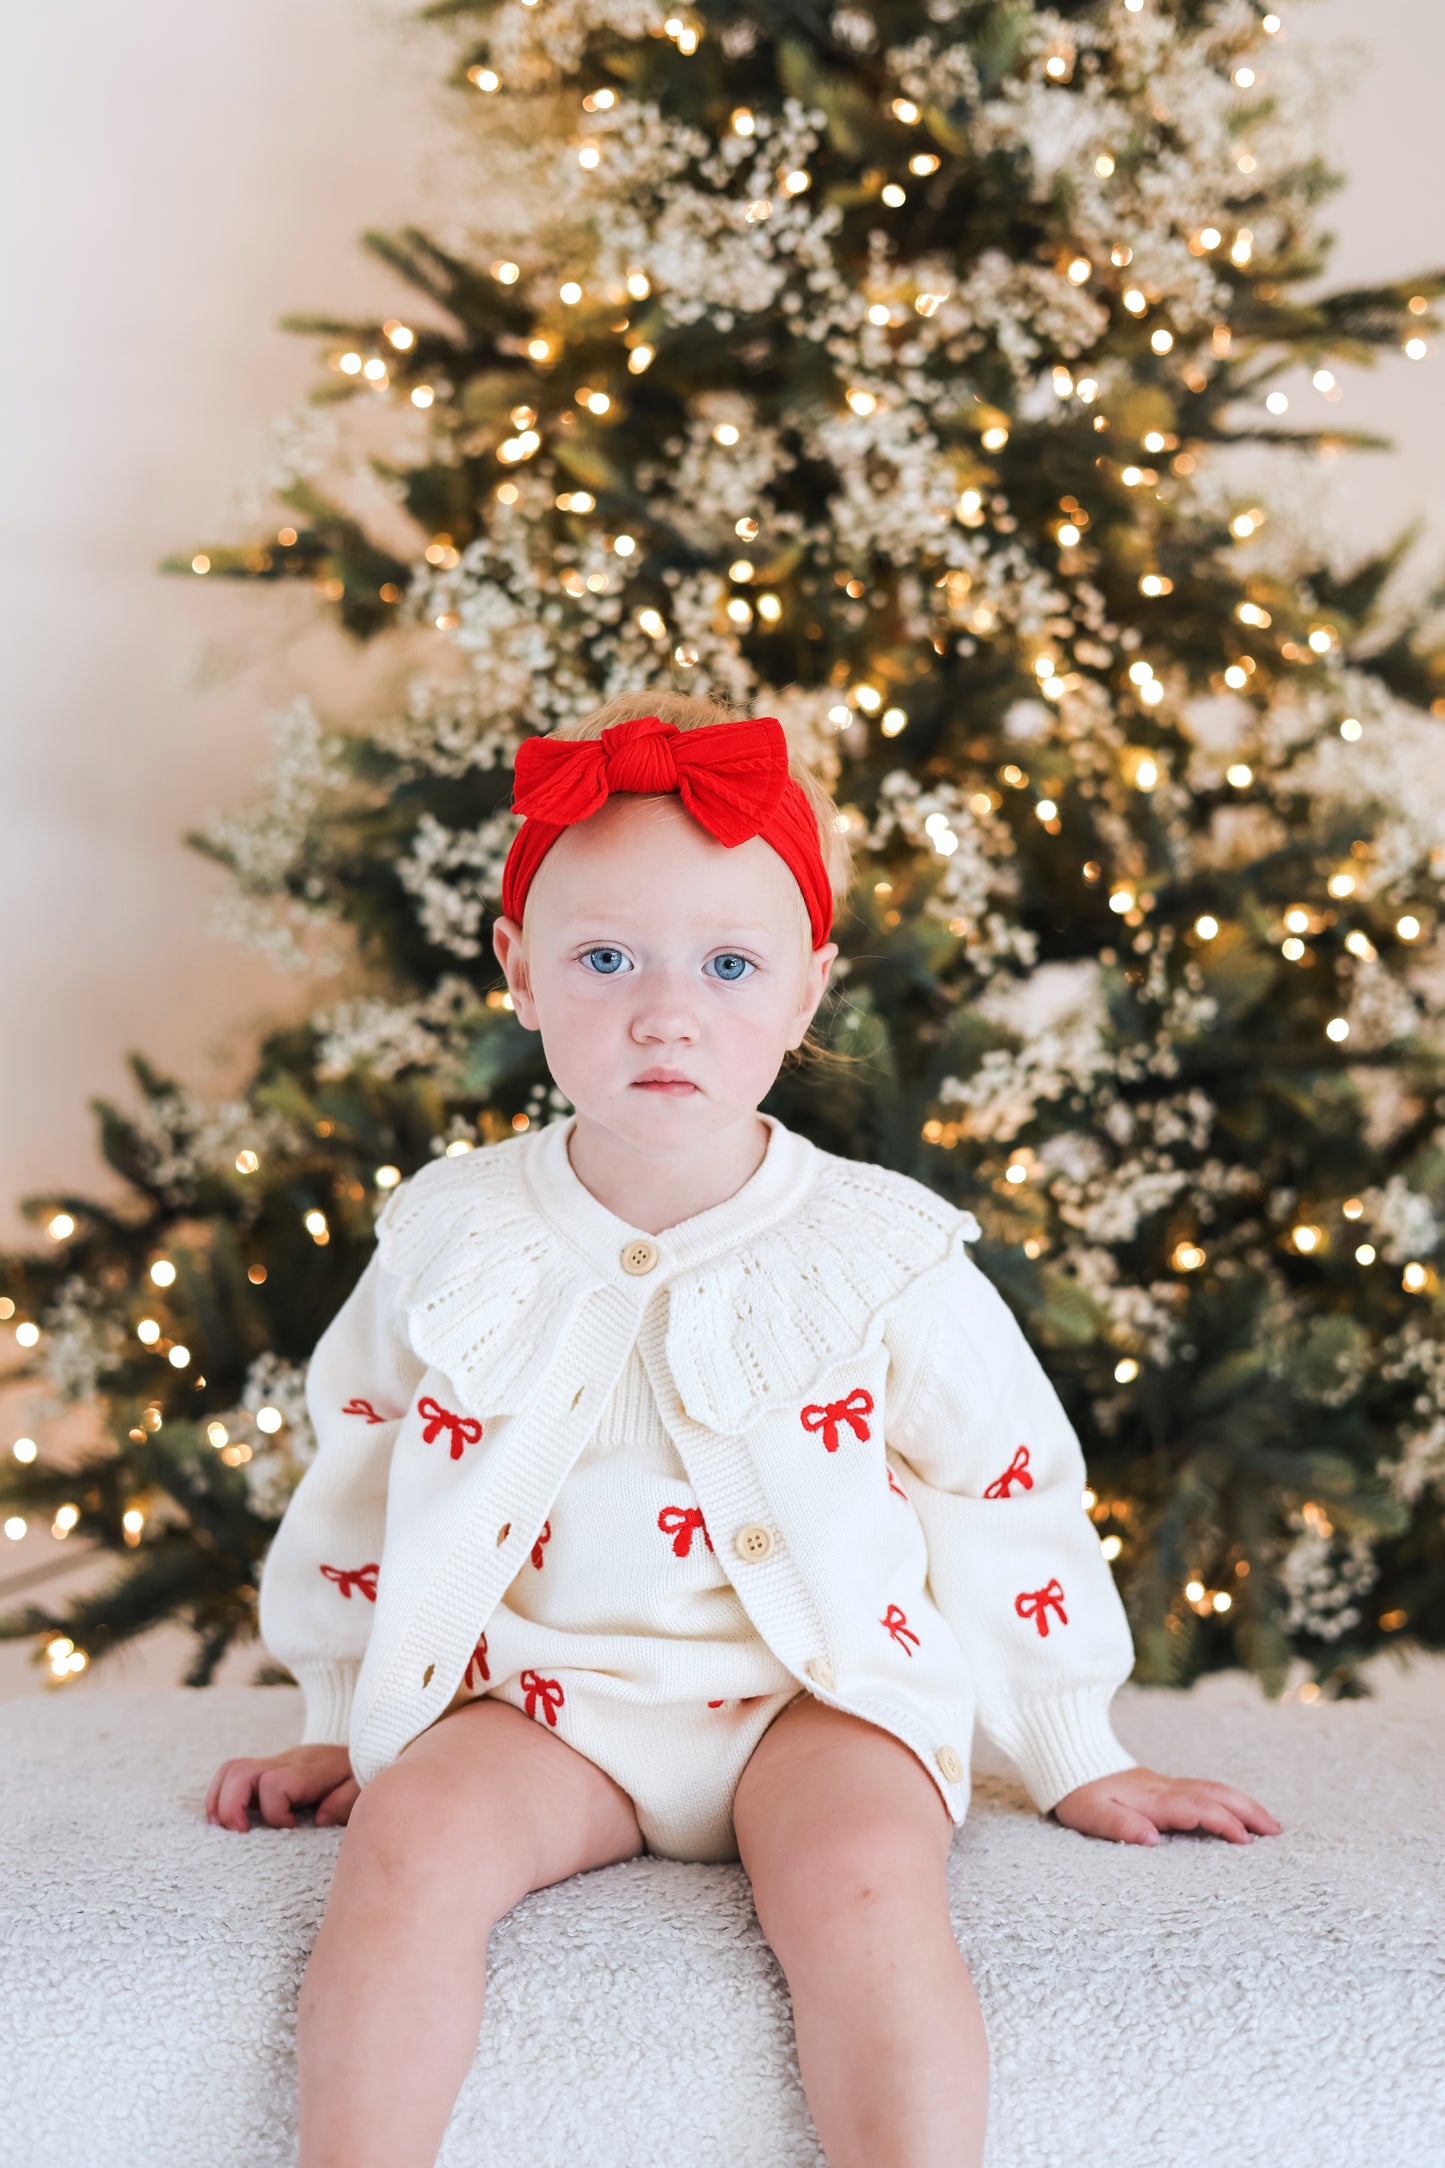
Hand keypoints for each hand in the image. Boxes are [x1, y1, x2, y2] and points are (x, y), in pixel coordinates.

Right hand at [205, 1744, 357, 1832]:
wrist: (366, 1744)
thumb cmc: (364, 1773)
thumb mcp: (365, 1788)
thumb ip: (346, 1802)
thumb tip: (318, 1818)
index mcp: (310, 1770)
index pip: (275, 1783)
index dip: (275, 1812)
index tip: (291, 1829)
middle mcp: (287, 1761)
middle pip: (240, 1770)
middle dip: (229, 1805)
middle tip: (238, 1833)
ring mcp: (276, 1762)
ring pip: (231, 1769)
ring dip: (220, 1800)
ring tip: (227, 1829)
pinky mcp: (269, 1768)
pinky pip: (234, 1775)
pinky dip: (224, 1797)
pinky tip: (231, 1820)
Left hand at [1052, 1765, 1281, 1846]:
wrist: (1067, 1759)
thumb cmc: (1077, 1793)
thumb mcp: (1089, 1814)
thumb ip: (1118, 1825)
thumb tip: (1151, 1839)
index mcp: (1151, 1797)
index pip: (1196, 1807)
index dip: (1222, 1822)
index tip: (1245, 1841)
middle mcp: (1164, 1788)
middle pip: (1214, 1793)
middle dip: (1248, 1810)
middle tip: (1277, 1832)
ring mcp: (1165, 1785)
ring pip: (1212, 1788)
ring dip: (1243, 1804)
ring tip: (1268, 1825)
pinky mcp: (1162, 1787)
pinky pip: (1203, 1790)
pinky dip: (1227, 1800)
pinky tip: (1236, 1813)